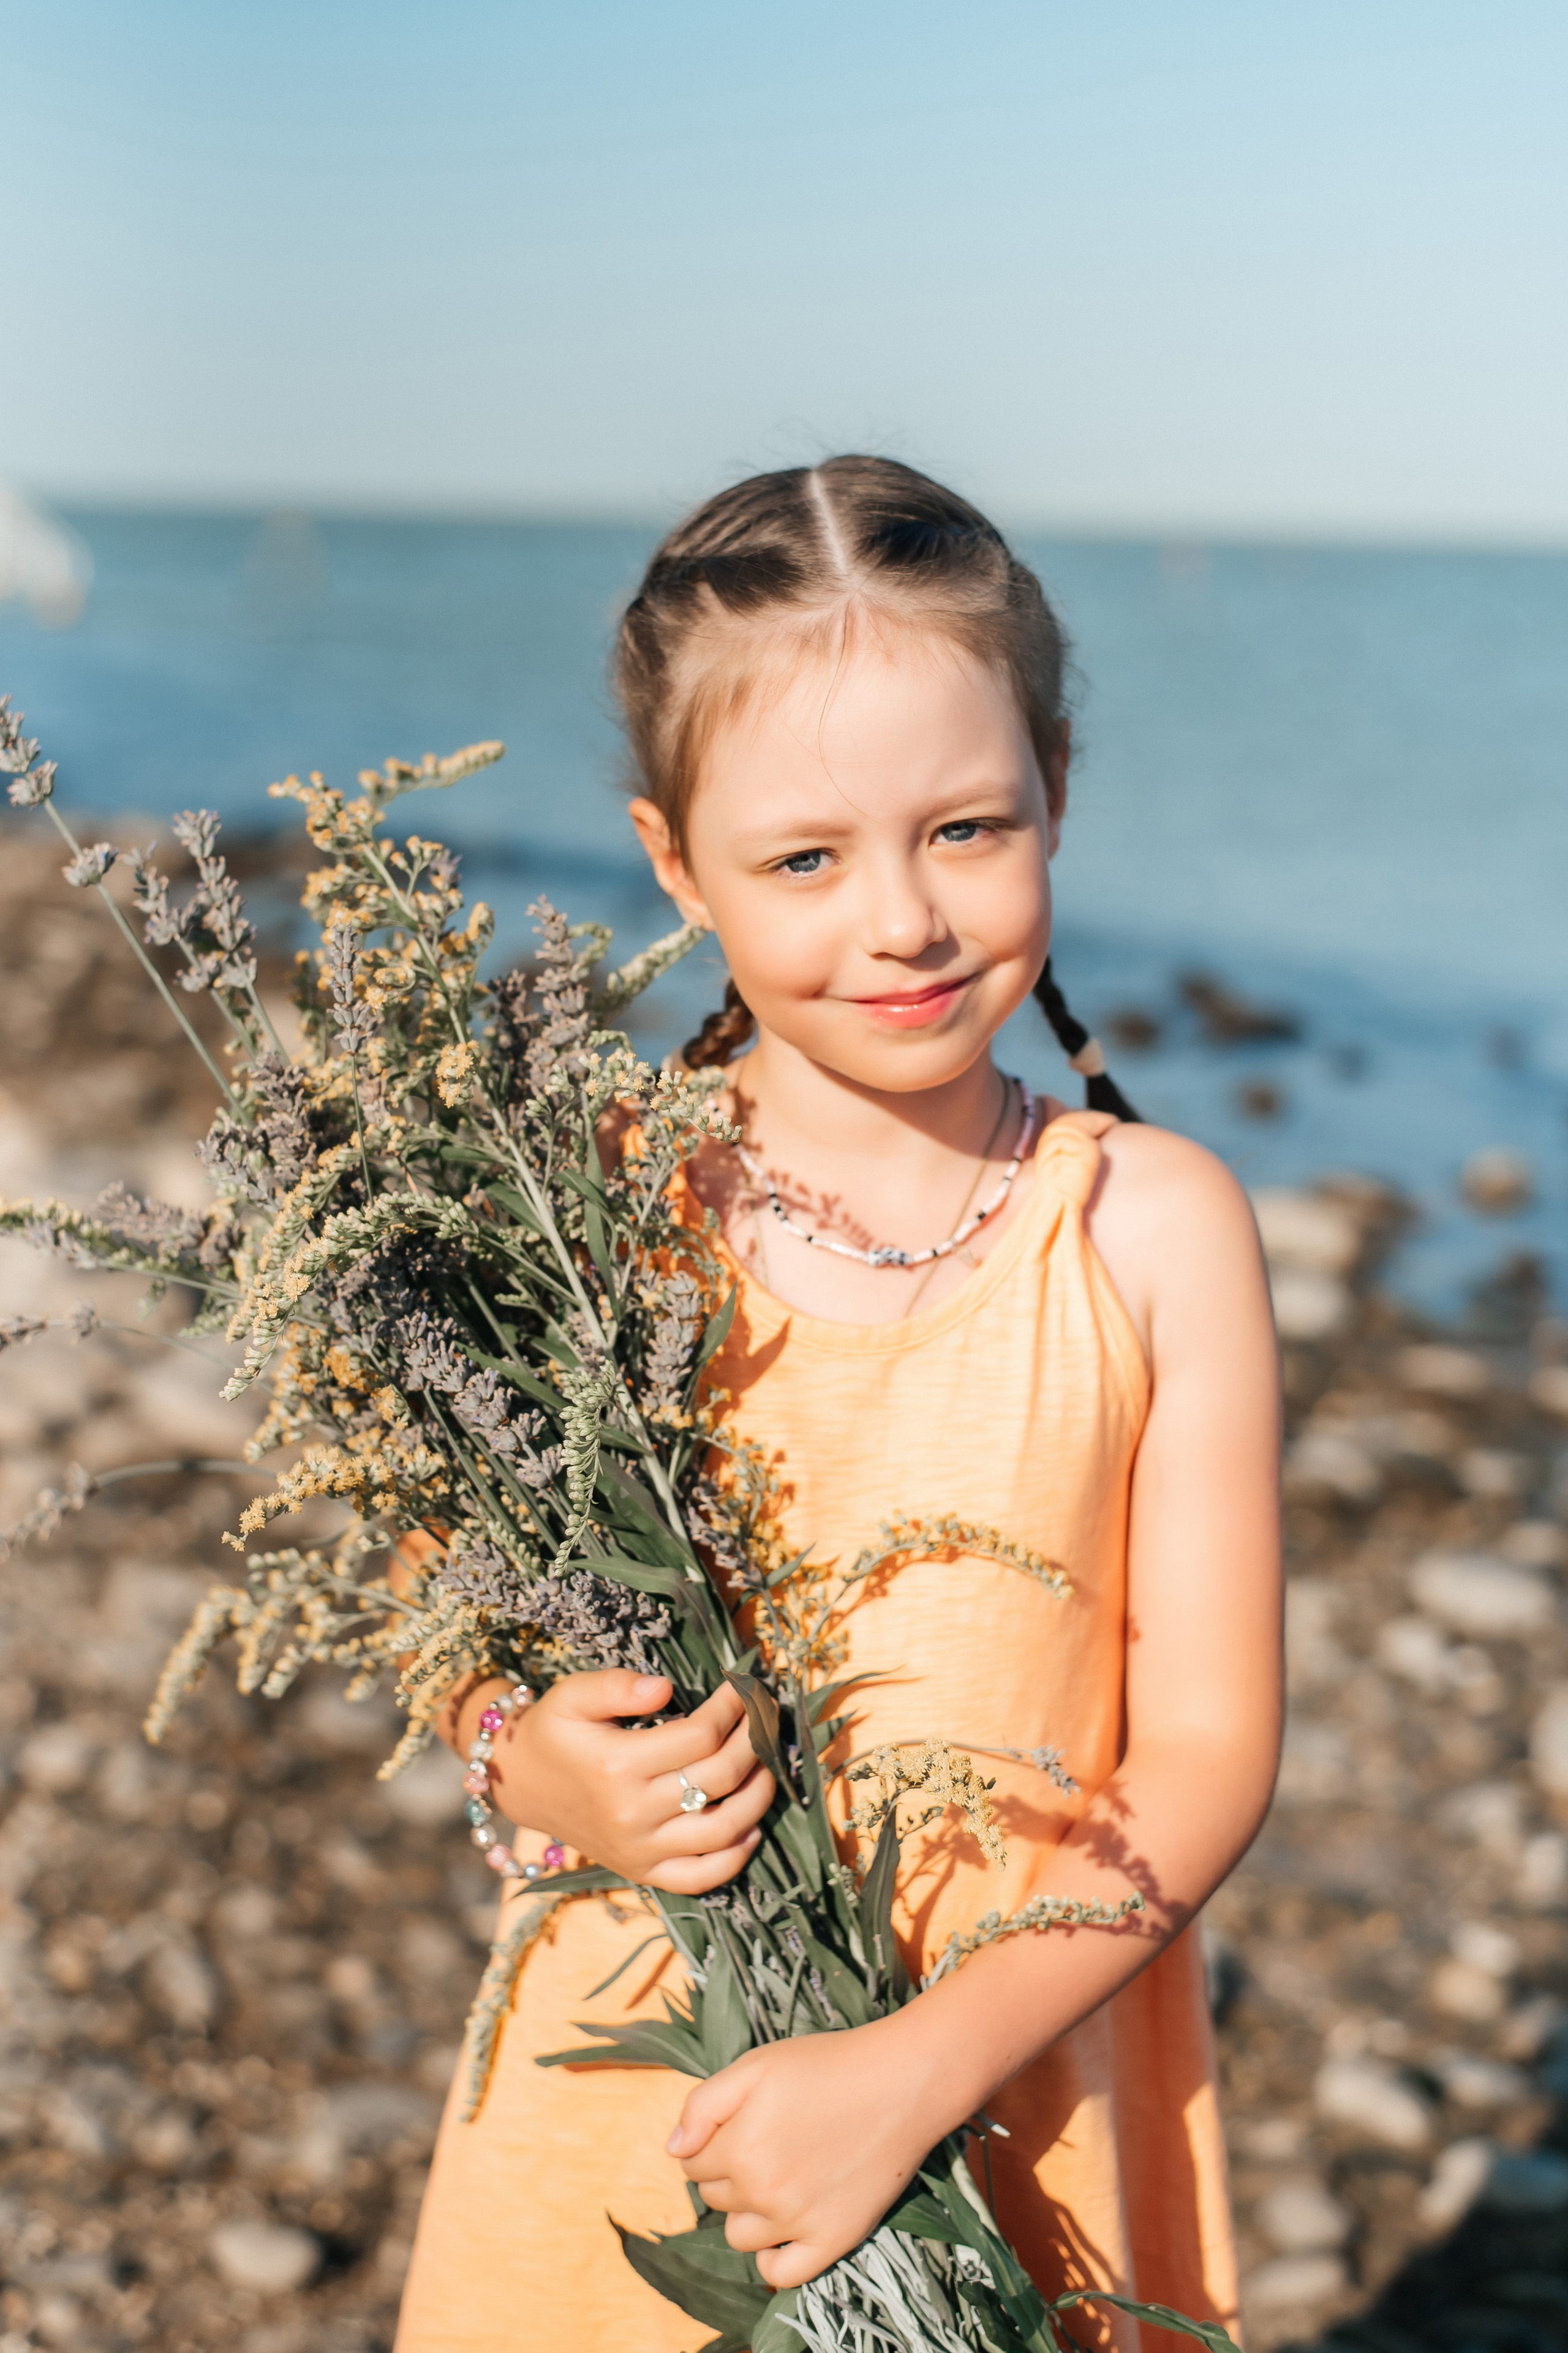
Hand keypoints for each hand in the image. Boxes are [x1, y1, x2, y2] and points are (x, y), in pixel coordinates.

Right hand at [487, 1670, 774, 1892]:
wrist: (524, 1784)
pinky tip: (752, 1828)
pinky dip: (734, 1858)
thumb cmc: (555, 1732)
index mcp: (617, 1766)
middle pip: (718, 1777)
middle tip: (765, 1715)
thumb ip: (616, 1686)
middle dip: (753, 1740)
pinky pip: (700, 1878)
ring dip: (759, 1795)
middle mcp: (632, 1813)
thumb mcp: (573, 1696)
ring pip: (721, 1829)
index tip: (743, 1686)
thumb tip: (665, 1687)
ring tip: (768, 1762)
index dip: (731, 1708)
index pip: (699, 1736)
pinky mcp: (643, 1872)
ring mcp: (640, 1849)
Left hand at [667, 2018, 942, 2289]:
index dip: (708, 2142)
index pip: (691, 2164)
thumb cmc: (827, 2065)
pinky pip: (782, 2274)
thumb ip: (703, 2106)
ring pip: (740, 2237)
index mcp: (738, 2150)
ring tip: (774, 2178)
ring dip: (745, 2212)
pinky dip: (772, 2258)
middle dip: (726, 2173)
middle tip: (761, 2142)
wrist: (902, 2082)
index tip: (735, 2125)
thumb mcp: (755, 2065)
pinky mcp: (833, 2240)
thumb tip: (674, 2150)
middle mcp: (763, 2194)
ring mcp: (798, 2223)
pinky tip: (781, 2231)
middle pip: (714, 2198)